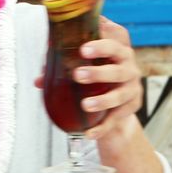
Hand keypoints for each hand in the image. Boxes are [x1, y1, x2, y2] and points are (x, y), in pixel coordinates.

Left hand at [75, 16, 142, 138]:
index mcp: (118, 50)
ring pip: (120, 95)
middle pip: (117, 69)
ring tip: (85, 105)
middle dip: (98, 72)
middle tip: (77, 75)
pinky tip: (89, 133)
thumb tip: (39, 79)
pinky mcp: (132, 107)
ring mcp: (132, 88)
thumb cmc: (101, 75)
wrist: (120, 100)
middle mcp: (129, 68)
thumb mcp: (88, 65)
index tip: (83, 48)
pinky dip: (103, 127)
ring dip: (102, 100)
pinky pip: (116, 119)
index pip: (116, 39)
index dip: (101, 43)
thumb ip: (64, 67)